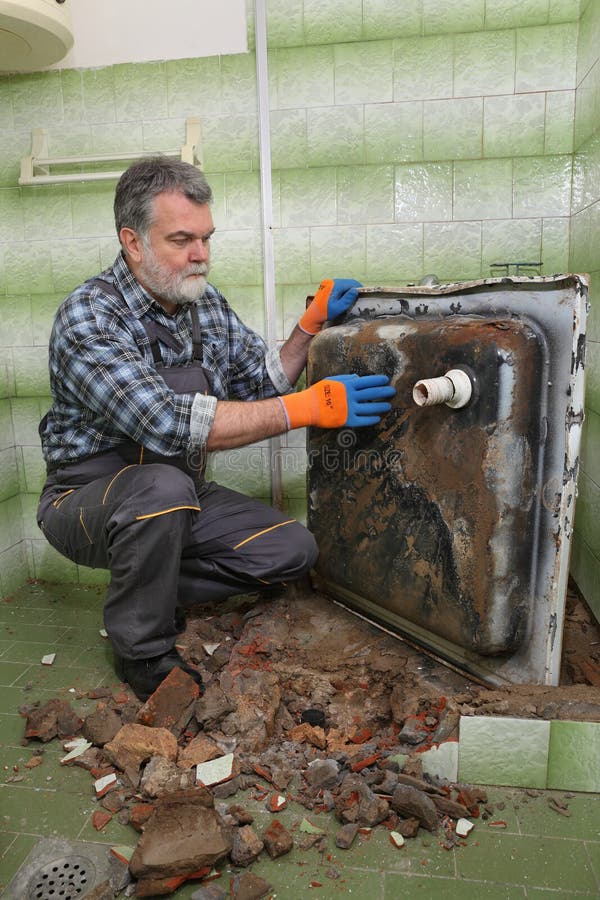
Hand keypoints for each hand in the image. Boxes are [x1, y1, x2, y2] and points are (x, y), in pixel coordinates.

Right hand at [279, 374, 394, 428]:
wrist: (308, 407)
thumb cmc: (319, 392)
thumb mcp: (332, 380)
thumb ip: (346, 379)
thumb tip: (358, 378)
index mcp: (348, 385)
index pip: (368, 381)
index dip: (379, 380)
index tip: (386, 380)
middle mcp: (351, 396)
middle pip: (373, 394)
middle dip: (385, 392)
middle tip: (393, 392)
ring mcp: (350, 408)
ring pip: (371, 408)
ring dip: (381, 406)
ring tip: (388, 406)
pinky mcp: (348, 420)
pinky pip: (364, 420)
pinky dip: (372, 419)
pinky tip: (377, 417)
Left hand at [298, 278, 361, 334]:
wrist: (313, 315)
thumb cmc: (326, 313)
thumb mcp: (339, 307)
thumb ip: (348, 298)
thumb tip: (356, 290)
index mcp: (334, 285)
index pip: (351, 283)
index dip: (359, 288)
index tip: (364, 294)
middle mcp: (331, 282)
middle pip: (347, 282)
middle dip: (354, 288)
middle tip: (359, 296)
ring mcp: (328, 283)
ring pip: (343, 284)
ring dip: (348, 289)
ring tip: (352, 298)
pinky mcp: (326, 286)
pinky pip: (338, 286)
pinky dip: (343, 290)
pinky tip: (344, 297)